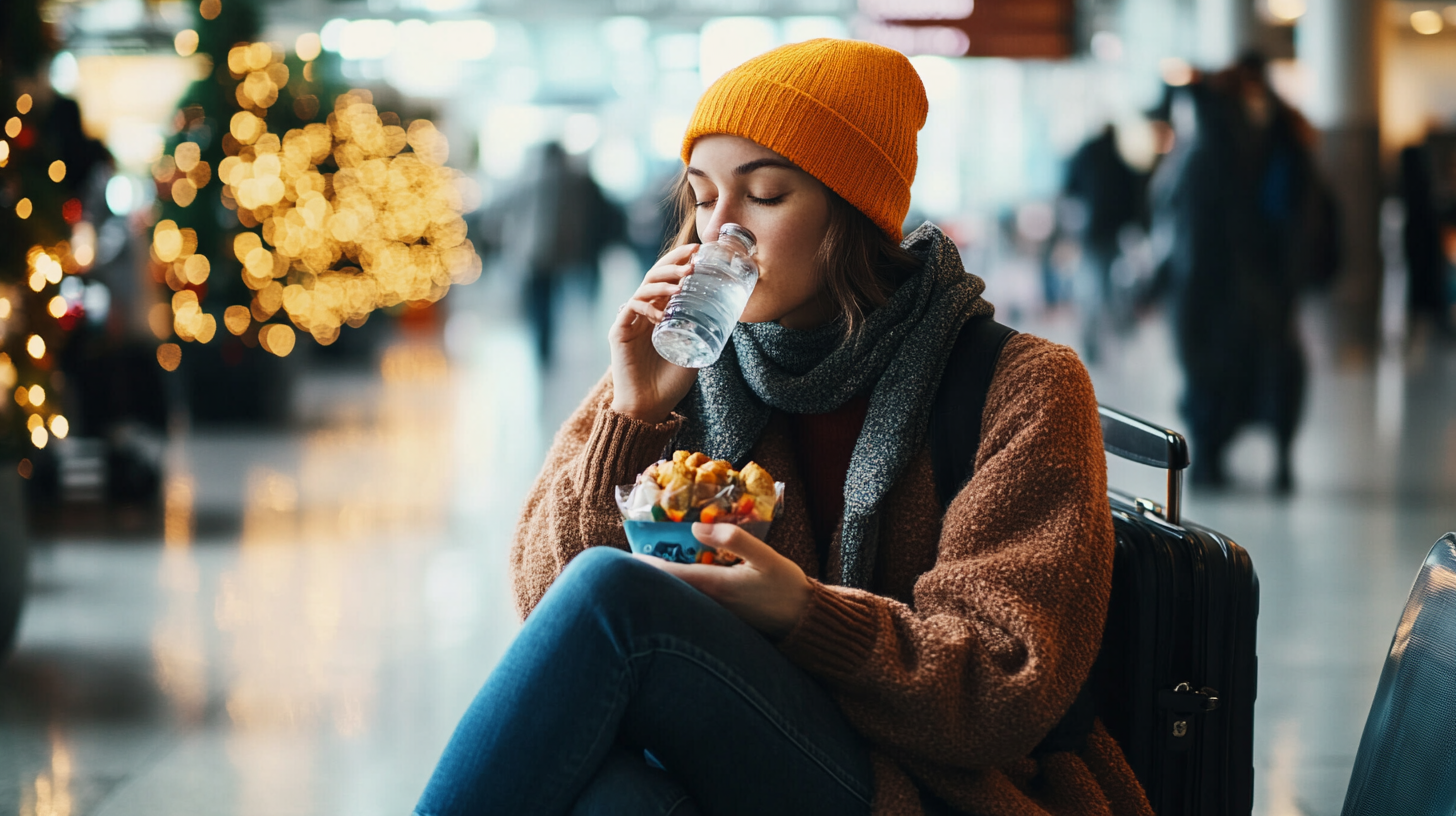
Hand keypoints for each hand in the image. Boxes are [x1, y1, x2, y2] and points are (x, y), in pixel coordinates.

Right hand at [609, 243, 701, 423]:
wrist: (649, 407)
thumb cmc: (670, 383)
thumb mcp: (695, 352)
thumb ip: (703, 334)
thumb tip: (728, 315)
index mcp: (659, 312)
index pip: (667, 278)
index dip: (679, 261)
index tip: (697, 249)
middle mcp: (643, 312)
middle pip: (654, 276)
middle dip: (673, 264)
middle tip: (692, 261)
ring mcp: (630, 321)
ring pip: (643, 288)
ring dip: (663, 283)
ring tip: (682, 283)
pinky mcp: (618, 332)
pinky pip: (629, 309)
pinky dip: (645, 306)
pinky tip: (660, 313)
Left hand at [634, 523, 811, 638]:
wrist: (806, 622)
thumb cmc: (787, 587)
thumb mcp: (767, 557)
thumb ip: (734, 538)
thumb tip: (697, 527)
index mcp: (715, 586)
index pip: (668, 575)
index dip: (644, 564)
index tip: (623, 555)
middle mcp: (709, 604)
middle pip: (667, 589)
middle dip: (648, 575)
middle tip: (631, 556)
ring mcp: (714, 615)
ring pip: (678, 598)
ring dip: (663, 583)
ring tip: (648, 565)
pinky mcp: (721, 620)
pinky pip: (691, 604)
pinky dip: (680, 591)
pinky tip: (679, 580)